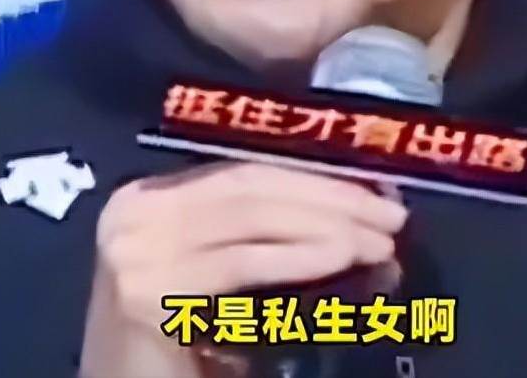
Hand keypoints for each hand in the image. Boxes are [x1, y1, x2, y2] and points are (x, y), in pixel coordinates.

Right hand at [78, 162, 407, 377]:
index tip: (376, 187)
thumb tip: (355, 221)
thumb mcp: (216, 282)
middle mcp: (135, 211)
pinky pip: (240, 263)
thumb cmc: (177, 354)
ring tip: (379, 239)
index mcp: (150, 197)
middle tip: (391, 213)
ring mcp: (136, 248)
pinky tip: (340, 256)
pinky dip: (296, 256)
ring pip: (252, 217)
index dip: (315, 176)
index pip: (246, 172)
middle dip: (330, 197)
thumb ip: (262, 242)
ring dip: (327, 225)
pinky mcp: (146, 292)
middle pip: (252, 187)